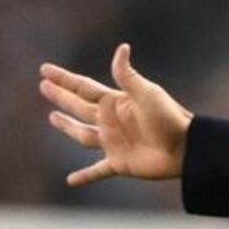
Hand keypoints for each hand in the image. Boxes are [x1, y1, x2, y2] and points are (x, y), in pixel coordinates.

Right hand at [39, 43, 191, 186]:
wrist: (185, 147)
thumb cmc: (168, 117)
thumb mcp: (147, 93)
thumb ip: (128, 75)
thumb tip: (122, 47)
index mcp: (116, 102)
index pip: (84, 88)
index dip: (64, 79)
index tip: (45, 70)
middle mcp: (111, 120)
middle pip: (79, 107)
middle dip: (61, 97)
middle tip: (43, 86)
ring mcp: (114, 142)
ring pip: (83, 134)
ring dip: (68, 127)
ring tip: (52, 118)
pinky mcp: (119, 163)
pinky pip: (97, 170)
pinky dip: (85, 176)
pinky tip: (71, 181)